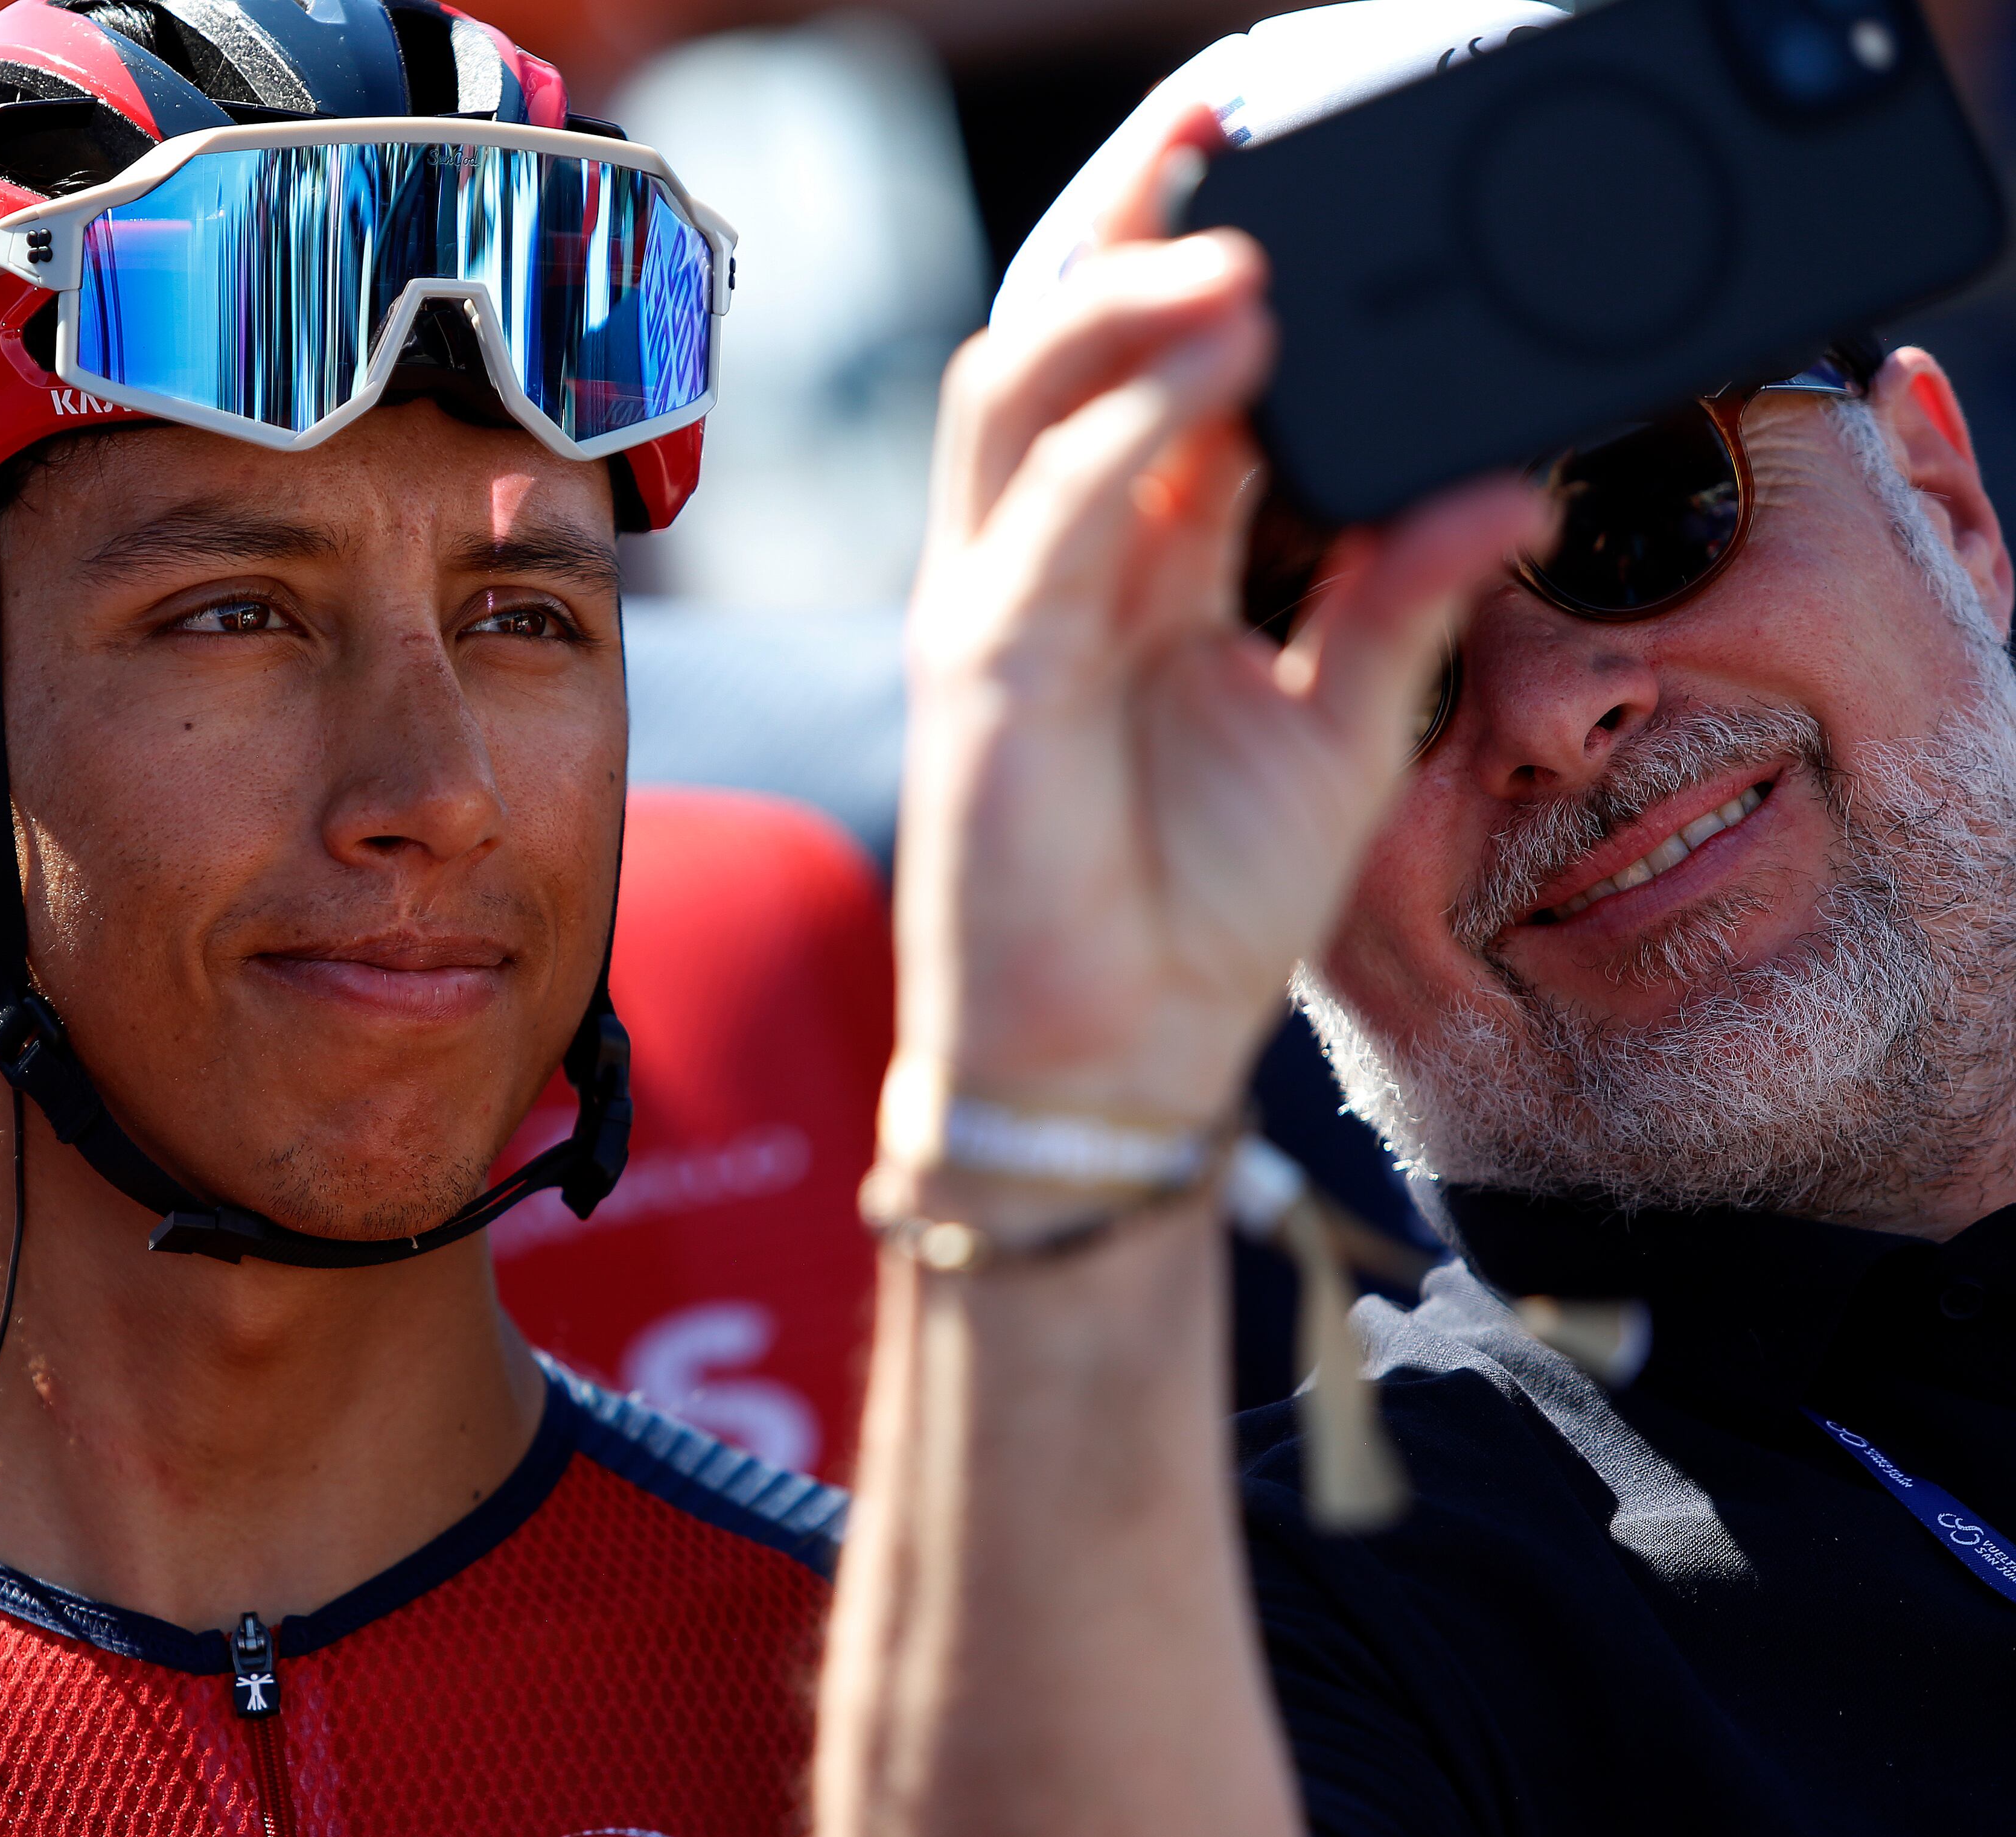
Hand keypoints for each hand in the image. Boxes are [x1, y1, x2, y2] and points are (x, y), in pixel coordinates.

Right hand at [895, 113, 1548, 1123]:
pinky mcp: (981, 668)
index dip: (1196, 248)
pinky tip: (1214, 364)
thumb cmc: (1194, 906)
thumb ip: (1406, 592)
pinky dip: (1122, 426)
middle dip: (1130, 220)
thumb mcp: (1344, 727)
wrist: (1110, 1054)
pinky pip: (1041, 514)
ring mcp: (1001, 605)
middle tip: (1225, 126)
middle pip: (1058, 339)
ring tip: (1241, 250)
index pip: (1148, 368)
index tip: (1280, 156)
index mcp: (1133, 564)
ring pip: (1020, 391)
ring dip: (1120, 299)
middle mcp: (1053, 563)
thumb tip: (1512, 479)